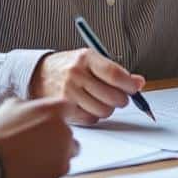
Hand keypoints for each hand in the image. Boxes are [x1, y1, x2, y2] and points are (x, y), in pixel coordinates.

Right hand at [0, 97, 77, 177]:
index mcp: (53, 111)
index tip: (52, 119)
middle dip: (56, 137)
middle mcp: (64, 131)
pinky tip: (31, 169)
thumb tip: (32, 108)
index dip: (59, 114)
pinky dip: (49, 170)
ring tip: (33, 158)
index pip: (68, 108)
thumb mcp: (10, 106)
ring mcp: (63, 154)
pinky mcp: (58, 173)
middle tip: (36, 143)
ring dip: (56, 154)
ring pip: (67, 153)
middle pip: (68, 133)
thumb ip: (29, 105)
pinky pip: (59, 170)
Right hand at [29, 48, 144, 124]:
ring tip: (102, 100)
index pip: (115, 74)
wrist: (38, 74)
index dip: (130, 84)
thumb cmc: (70, 66)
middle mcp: (76, 74)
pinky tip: (89, 105)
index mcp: (86, 57)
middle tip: (119, 96)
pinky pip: (91, 119)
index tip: (135, 88)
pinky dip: (94, 115)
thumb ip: (115, 71)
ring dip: (108, 108)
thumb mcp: (91, 59)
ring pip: (104, 111)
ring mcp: (68, 93)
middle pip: (113, 96)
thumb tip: (139, 83)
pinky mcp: (64, 109)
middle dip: (121, 99)